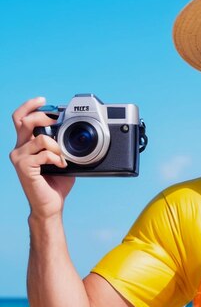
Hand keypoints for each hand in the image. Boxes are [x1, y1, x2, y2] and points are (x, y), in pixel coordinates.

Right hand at [9, 97, 75, 219]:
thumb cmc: (57, 183)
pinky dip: (57, 158)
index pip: (20, 118)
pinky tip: (61, 166)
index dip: (30, 106)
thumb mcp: (62, 159)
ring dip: (57, 146)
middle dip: (43, 116)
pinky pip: (43, 153)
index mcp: (26, 144)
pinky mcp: (23, 167)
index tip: (44, 101)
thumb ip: (62, 145)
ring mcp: (19, 157)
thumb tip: (75, 133)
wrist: (50, 205)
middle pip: (23, 120)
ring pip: (40, 138)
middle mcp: (19, 148)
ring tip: (63, 158)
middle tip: (57, 121)